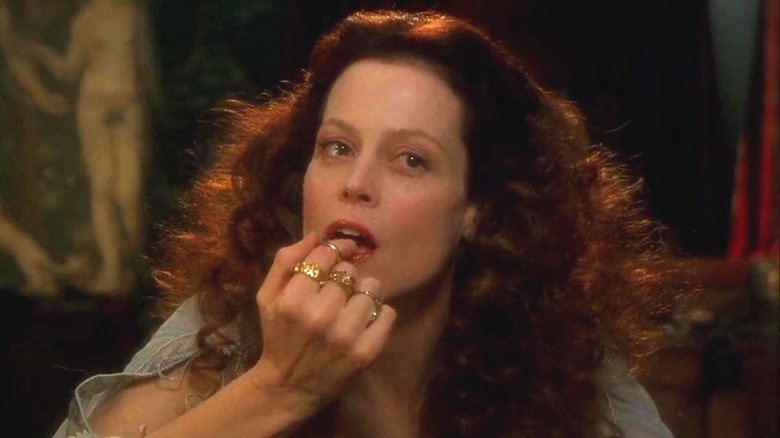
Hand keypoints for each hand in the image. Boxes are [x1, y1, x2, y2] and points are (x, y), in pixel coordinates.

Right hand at [249, 232, 395, 409]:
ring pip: (371, 288)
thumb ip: (286, 261)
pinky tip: (364, 322)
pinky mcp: (366, 352)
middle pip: (349, 271)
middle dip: (345, 277)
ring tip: (351, 306)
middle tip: (336, 292)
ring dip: (364, 293)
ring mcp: (346, 335)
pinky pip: (388, 313)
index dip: (334, 250)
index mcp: (293, 300)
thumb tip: (317, 235)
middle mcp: (320, 316)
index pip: (326, 255)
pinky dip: (381, 314)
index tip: (339, 254)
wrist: (288, 387)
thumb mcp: (267, 296)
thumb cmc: (278, 335)